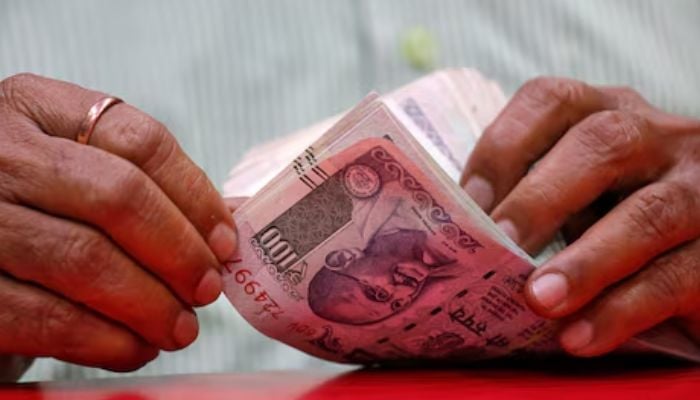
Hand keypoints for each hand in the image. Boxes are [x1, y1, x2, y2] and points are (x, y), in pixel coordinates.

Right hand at [0, 74, 237, 371]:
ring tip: (180, 328)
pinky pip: (46, 317)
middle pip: (119, 196)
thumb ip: (131, 186)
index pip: (139, 141)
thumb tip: (218, 235)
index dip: (195, 196)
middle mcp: (0, 152)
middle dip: (179, 252)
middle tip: (207, 289)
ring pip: (86, 258)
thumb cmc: (34, 215)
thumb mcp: (68, 172)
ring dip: (149, 304)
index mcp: (37, 110)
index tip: (225, 241)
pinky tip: (134, 347)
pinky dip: (105, 340)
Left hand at [461, 77, 699, 355]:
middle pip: (602, 145)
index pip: (552, 101)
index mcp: (607, 114)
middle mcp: (659, 138)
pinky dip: (623, 309)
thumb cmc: (615, 220)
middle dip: (541, 199)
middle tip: (500, 246)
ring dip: (585, 261)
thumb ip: (531, 196)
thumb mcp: (575, 193)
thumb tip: (458, 234)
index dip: (504, 146)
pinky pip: (677, 277)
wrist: (695, 252)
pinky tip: (580, 337)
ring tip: (539, 300)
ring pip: (648, 213)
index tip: (468, 201)